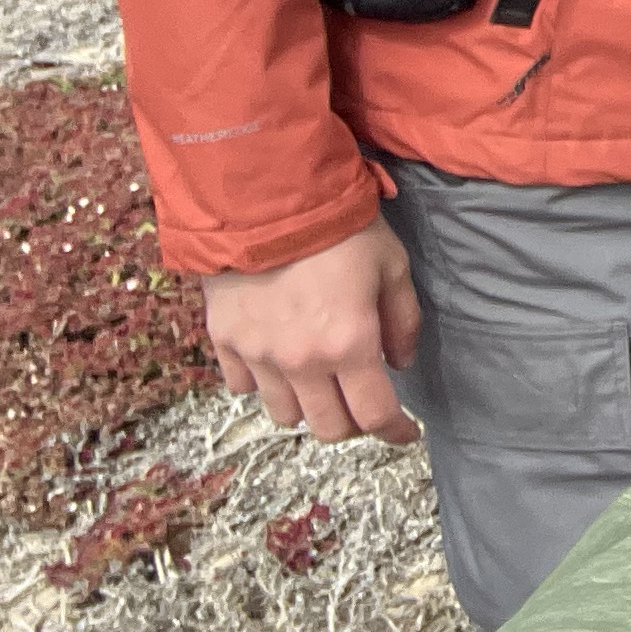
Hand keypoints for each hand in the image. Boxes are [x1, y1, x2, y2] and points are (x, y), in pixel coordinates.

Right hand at [204, 217, 424, 445]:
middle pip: (328, 427)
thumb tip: (399, 363)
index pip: (375, 414)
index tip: (406, 432)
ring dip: (309, 406)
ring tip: (322, 381)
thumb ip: (403, 320)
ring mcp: (257, 355)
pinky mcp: (224, 342)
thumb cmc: (341, 228)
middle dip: (352, 423)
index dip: (395, 432)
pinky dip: (265, 384)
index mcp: (349, 345)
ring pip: (285, 414)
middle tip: (364, 402)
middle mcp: (300, 362)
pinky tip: (280, 361)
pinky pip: (243, 387)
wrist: (267, 199)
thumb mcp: (392, 265)